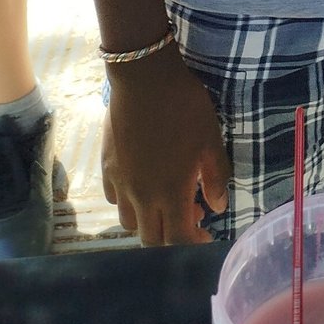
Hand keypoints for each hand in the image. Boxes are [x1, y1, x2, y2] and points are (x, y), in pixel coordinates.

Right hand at [104, 47, 229, 244]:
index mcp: (170, 192)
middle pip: (151, 239)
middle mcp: (140, 196)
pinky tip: (144, 180)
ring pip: (129, 222)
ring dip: (150, 219)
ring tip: (167, 196)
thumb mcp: (211, 140)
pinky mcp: (106, 168)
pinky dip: (130, 201)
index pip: (177, 240)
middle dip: (172, 234)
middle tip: (191, 210)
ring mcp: (119, 183)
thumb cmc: (185, 108)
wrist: (144, 79)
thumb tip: (217, 207)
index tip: (206, 233)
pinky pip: (115, 199)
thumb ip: (215, 178)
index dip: (193, 244)